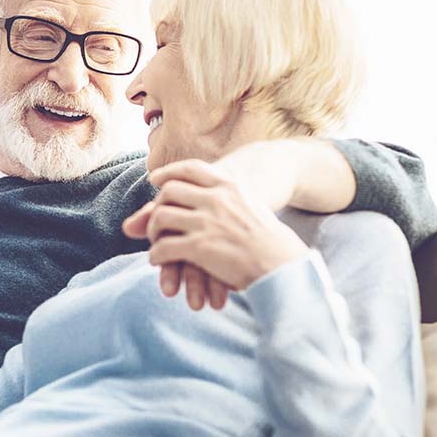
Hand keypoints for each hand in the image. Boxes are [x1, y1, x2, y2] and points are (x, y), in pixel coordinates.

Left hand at [123, 158, 308, 299]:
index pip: (191, 168)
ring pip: (160, 217)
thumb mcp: (251, 208)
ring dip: (152, 231)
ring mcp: (207, 222)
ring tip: (156, 243)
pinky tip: (158, 261)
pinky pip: (163, 247)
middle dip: (157, 206)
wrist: (283, 267)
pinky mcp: (200, 247)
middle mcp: (217, 199)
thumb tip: (204, 202)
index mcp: (231, 186)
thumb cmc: (272, 243)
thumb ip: (226, 200)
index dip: (168, 172)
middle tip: (156, 223)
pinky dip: (155, 255)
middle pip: (169, 191)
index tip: (155, 180)